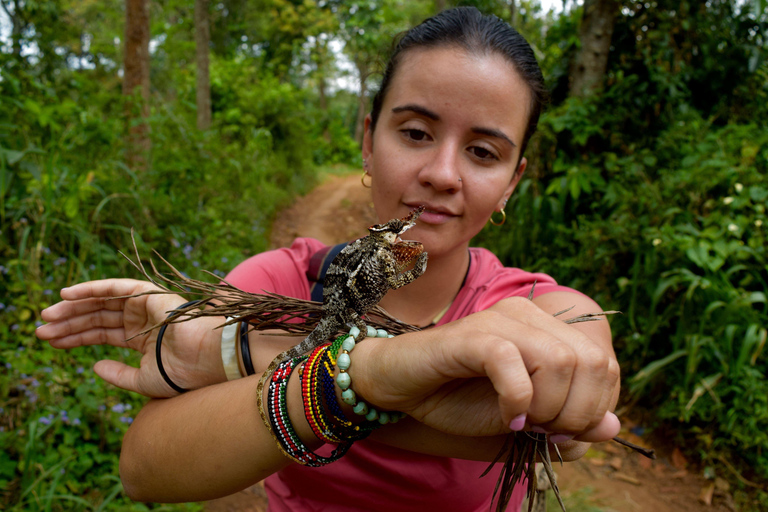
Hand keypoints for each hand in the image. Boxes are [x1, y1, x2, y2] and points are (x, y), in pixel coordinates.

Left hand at [36, 279, 224, 396]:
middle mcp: (142, 320)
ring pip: (101, 303)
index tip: (50, 341)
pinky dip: (90, 288)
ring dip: (73, 307)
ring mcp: (145, 306)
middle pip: (96, 317)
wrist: (208, 362)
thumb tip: (93, 365)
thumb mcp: (143, 380)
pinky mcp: (148, 294)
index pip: (102, 335)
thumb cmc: (183, 374)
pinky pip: (114, 288)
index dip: (75, 337)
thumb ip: (117, 375)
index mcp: (142, 339)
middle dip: (68, 322)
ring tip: (46, 316)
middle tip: (40, 328)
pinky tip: (66, 295)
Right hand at [351, 295, 620, 441]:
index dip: (597, 408)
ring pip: (560, 361)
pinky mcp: (472, 335)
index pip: (605, 364)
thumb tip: (613, 426)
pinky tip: (506, 417)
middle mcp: (528, 316)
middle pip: (592, 362)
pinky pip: (513, 362)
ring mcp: (500, 321)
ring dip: (548, 408)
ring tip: (522, 423)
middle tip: (545, 432)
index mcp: (546, 330)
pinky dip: (517, 400)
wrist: (401, 391)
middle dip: (578, 412)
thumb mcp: (524, 423)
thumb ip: (568, 424)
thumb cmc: (459, 401)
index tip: (563, 433)